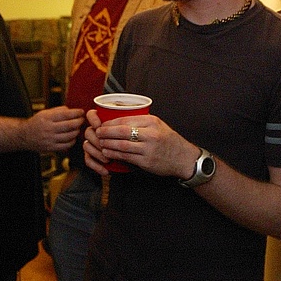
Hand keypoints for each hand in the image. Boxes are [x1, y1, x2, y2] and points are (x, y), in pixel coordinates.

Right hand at [23, 106, 84, 152]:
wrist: (24, 136)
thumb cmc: (37, 122)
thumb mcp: (45, 113)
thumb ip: (58, 111)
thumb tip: (72, 111)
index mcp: (47, 118)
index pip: (65, 114)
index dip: (76, 113)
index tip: (81, 112)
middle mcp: (48, 128)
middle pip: (70, 125)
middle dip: (79, 122)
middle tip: (82, 120)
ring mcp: (50, 139)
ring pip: (70, 136)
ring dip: (77, 131)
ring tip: (77, 128)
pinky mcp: (51, 148)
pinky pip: (66, 145)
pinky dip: (72, 141)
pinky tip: (72, 137)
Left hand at [80, 108, 195, 178]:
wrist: (184, 158)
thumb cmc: (168, 140)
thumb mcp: (158, 125)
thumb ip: (141, 121)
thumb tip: (118, 119)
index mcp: (152, 121)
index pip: (126, 119)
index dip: (110, 122)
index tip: (102, 123)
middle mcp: (150, 134)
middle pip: (122, 131)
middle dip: (106, 132)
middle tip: (97, 132)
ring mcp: (148, 148)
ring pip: (122, 145)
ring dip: (108, 144)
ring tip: (99, 143)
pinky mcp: (147, 161)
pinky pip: (126, 157)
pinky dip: (114, 154)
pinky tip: (108, 152)